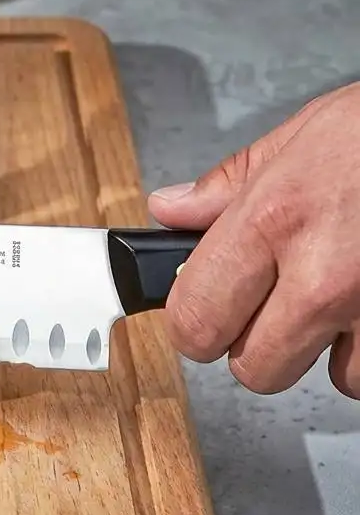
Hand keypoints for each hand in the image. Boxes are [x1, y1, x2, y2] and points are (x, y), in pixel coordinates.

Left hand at [148, 81, 359, 398]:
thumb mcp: (301, 137)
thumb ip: (228, 185)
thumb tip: (171, 211)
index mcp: (273, 222)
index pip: (194, 320)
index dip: (194, 322)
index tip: (203, 312)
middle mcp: (323, 277)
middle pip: (254, 369)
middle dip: (258, 345)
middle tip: (275, 306)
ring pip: (330, 378)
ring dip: (331, 348)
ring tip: (344, 293)